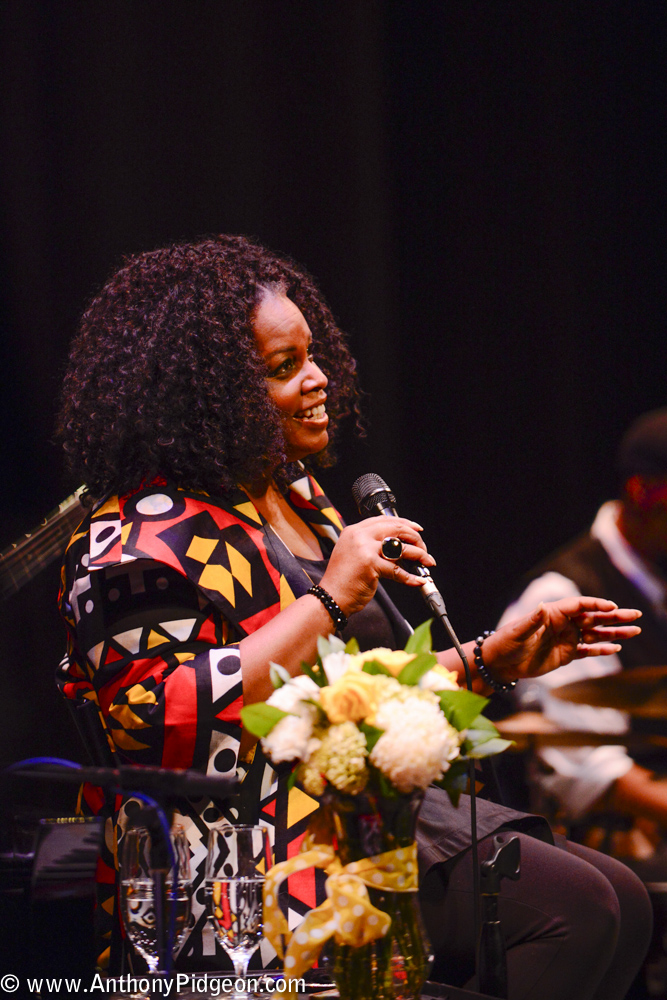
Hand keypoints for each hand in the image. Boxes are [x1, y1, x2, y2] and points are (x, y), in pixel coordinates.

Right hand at [320, 515, 435, 615]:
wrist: (331, 597)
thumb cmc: (342, 580)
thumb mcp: (353, 553)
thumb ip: (370, 545)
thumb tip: (398, 545)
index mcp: (354, 531)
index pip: (384, 520)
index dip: (404, 523)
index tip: (417, 529)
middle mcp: (359, 536)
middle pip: (396, 529)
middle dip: (415, 538)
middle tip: (423, 549)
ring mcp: (364, 549)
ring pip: (401, 547)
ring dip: (419, 555)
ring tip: (427, 562)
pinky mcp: (370, 564)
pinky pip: (398, 570)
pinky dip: (411, 577)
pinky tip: (418, 581)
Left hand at [484, 597, 641, 682]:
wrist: (500, 663)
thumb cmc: (505, 643)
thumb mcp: (517, 632)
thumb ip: (532, 620)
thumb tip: (542, 606)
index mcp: (553, 613)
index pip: (579, 605)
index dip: (596, 604)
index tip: (612, 606)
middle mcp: (563, 624)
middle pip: (593, 618)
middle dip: (614, 616)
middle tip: (635, 615)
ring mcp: (567, 639)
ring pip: (595, 634)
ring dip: (614, 633)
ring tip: (634, 631)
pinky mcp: (566, 655)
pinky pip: (588, 651)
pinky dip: (602, 650)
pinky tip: (617, 648)